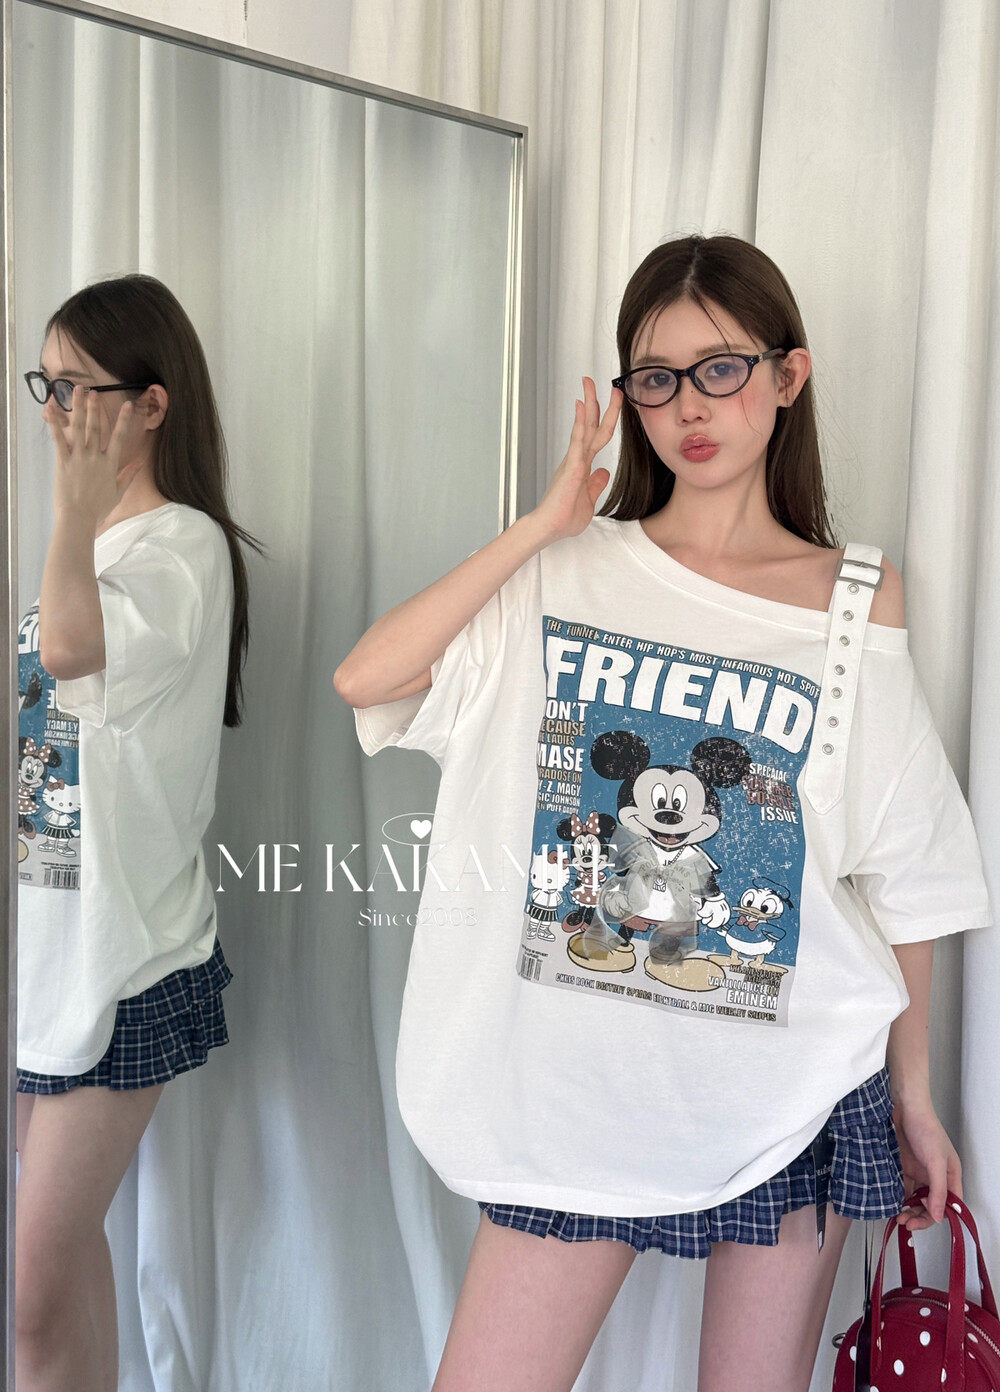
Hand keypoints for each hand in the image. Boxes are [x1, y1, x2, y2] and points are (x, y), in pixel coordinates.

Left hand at [47, 386, 144, 529]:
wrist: (78, 517)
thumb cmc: (98, 508)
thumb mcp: (118, 492)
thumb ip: (128, 475)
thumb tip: (139, 462)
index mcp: (109, 463)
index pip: (118, 437)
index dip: (123, 420)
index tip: (126, 405)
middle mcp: (95, 456)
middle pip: (95, 427)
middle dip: (94, 408)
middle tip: (93, 392)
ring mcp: (78, 458)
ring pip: (78, 428)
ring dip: (77, 408)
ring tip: (77, 392)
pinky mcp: (62, 461)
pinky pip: (58, 440)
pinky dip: (54, 424)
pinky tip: (51, 410)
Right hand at [529, 376, 622, 543]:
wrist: (549, 528)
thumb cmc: (564, 518)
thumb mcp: (589, 500)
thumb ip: (596, 484)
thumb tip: (604, 472)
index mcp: (582, 465)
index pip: (598, 435)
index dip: (607, 417)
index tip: (614, 401)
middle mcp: (578, 458)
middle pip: (593, 424)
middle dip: (600, 402)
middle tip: (608, 384)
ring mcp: (574, 460)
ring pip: (584, 426)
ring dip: (589, 403)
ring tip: (589, 383)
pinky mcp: (571, 466)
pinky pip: (577, 440)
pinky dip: (580, 421)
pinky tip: (581, 405)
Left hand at [891, 1097, 962, 1230]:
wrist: (904, 1107)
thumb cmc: (925, 1128)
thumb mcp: (936, 1161)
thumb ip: (938, 1189)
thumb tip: (939, 1216)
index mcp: (950, 1175)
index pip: (949, 1205)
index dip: (938, 1215)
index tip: (922, 1220)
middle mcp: (935, 1176)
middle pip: (931, 1205)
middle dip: (920, 1216)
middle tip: (906, 1223)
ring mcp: (919, 1172)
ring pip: (915, 1198)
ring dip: (908, 1210)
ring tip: (898, 1217)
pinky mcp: (904, 1167)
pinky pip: (902, 1187)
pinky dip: (898, 1197)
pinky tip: (892, 1203)